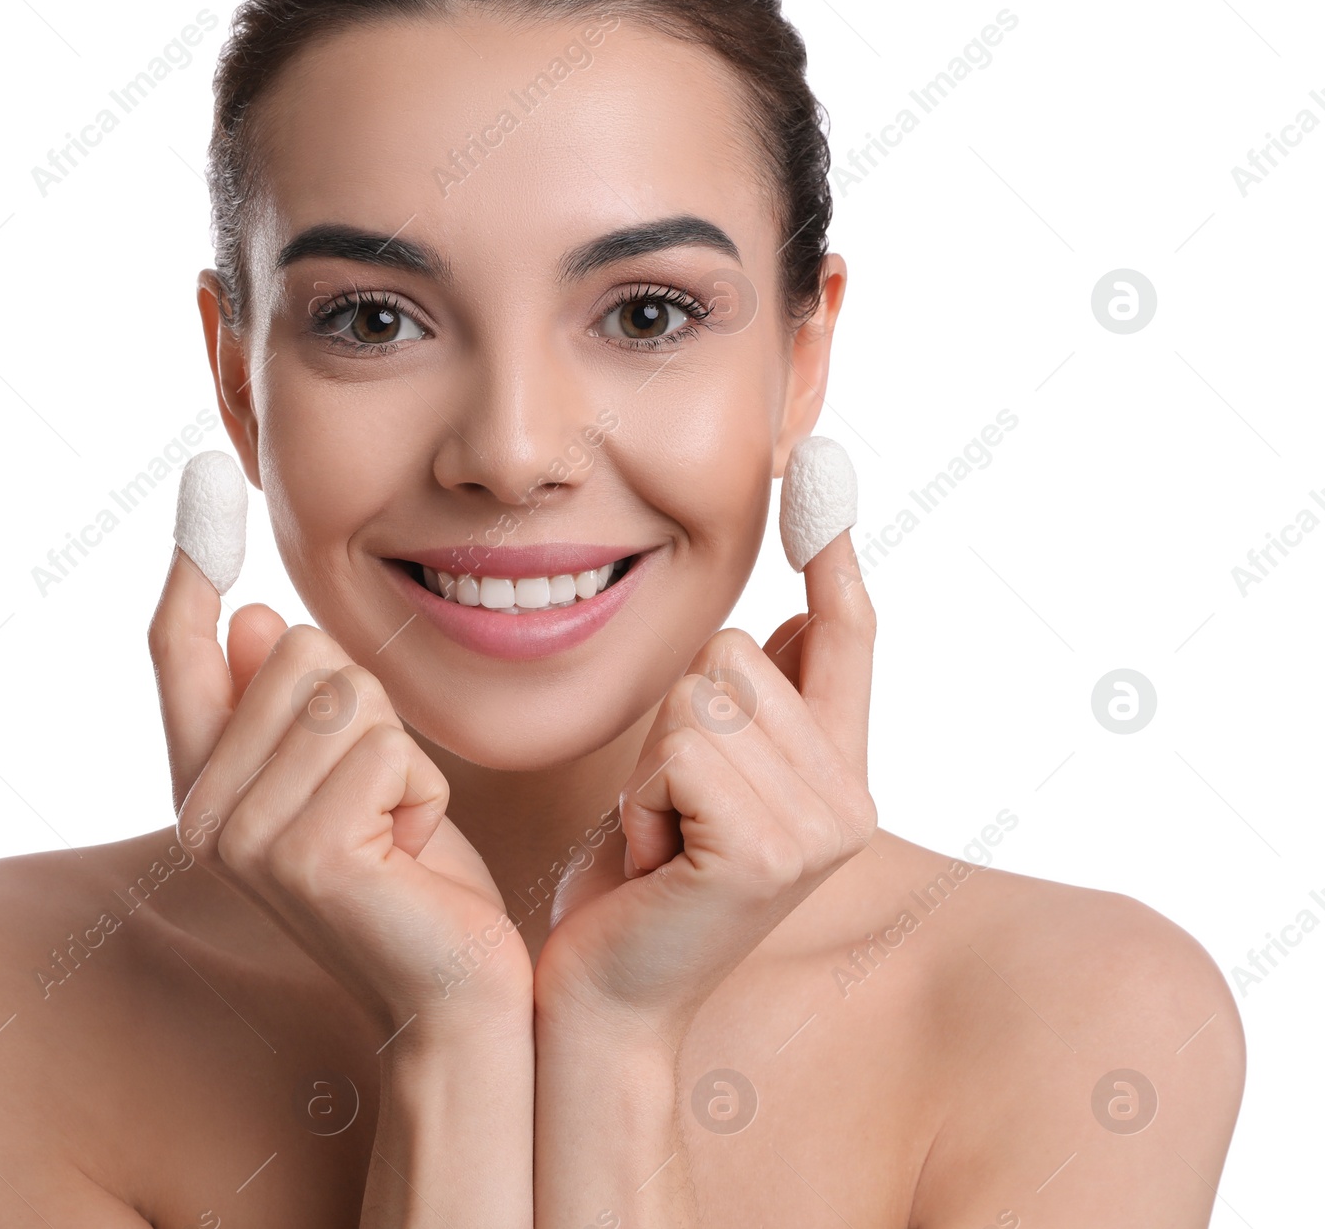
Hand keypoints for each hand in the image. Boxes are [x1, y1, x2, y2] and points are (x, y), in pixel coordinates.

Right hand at [146, 543, 533, 1047]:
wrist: (453, 989)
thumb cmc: (410, 877)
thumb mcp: (349, 771)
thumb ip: (285, 705)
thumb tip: (251, 616)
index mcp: (206, 785)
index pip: (180, 656)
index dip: (190, 570)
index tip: (200, 481)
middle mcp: (204, 814)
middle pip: (297, 651)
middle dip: (367, 706)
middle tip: (380, 790)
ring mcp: (246, 839)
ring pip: (345, 691)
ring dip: (399, 750)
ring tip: (396, 824)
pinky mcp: (305, 856)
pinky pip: (385, 746)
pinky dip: (422, 789)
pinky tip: (413, 852)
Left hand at [533, 526, 878, 1044]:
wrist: (609, 994)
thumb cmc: (644, 882)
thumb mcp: (704, 777)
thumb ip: (767, 705)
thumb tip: (795, 609)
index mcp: (838, 771)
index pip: (849, 637)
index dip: (833, 551)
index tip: (822, 465)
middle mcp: (850, 797)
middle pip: (732, 652)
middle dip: (673, 724)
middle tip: (670, 812)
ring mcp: (821, 827)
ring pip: (702, 693)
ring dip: (653, 764)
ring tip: (662, 835)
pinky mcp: (770, 852)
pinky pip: (681, 747)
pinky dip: (643, 798)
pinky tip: (653, 859)